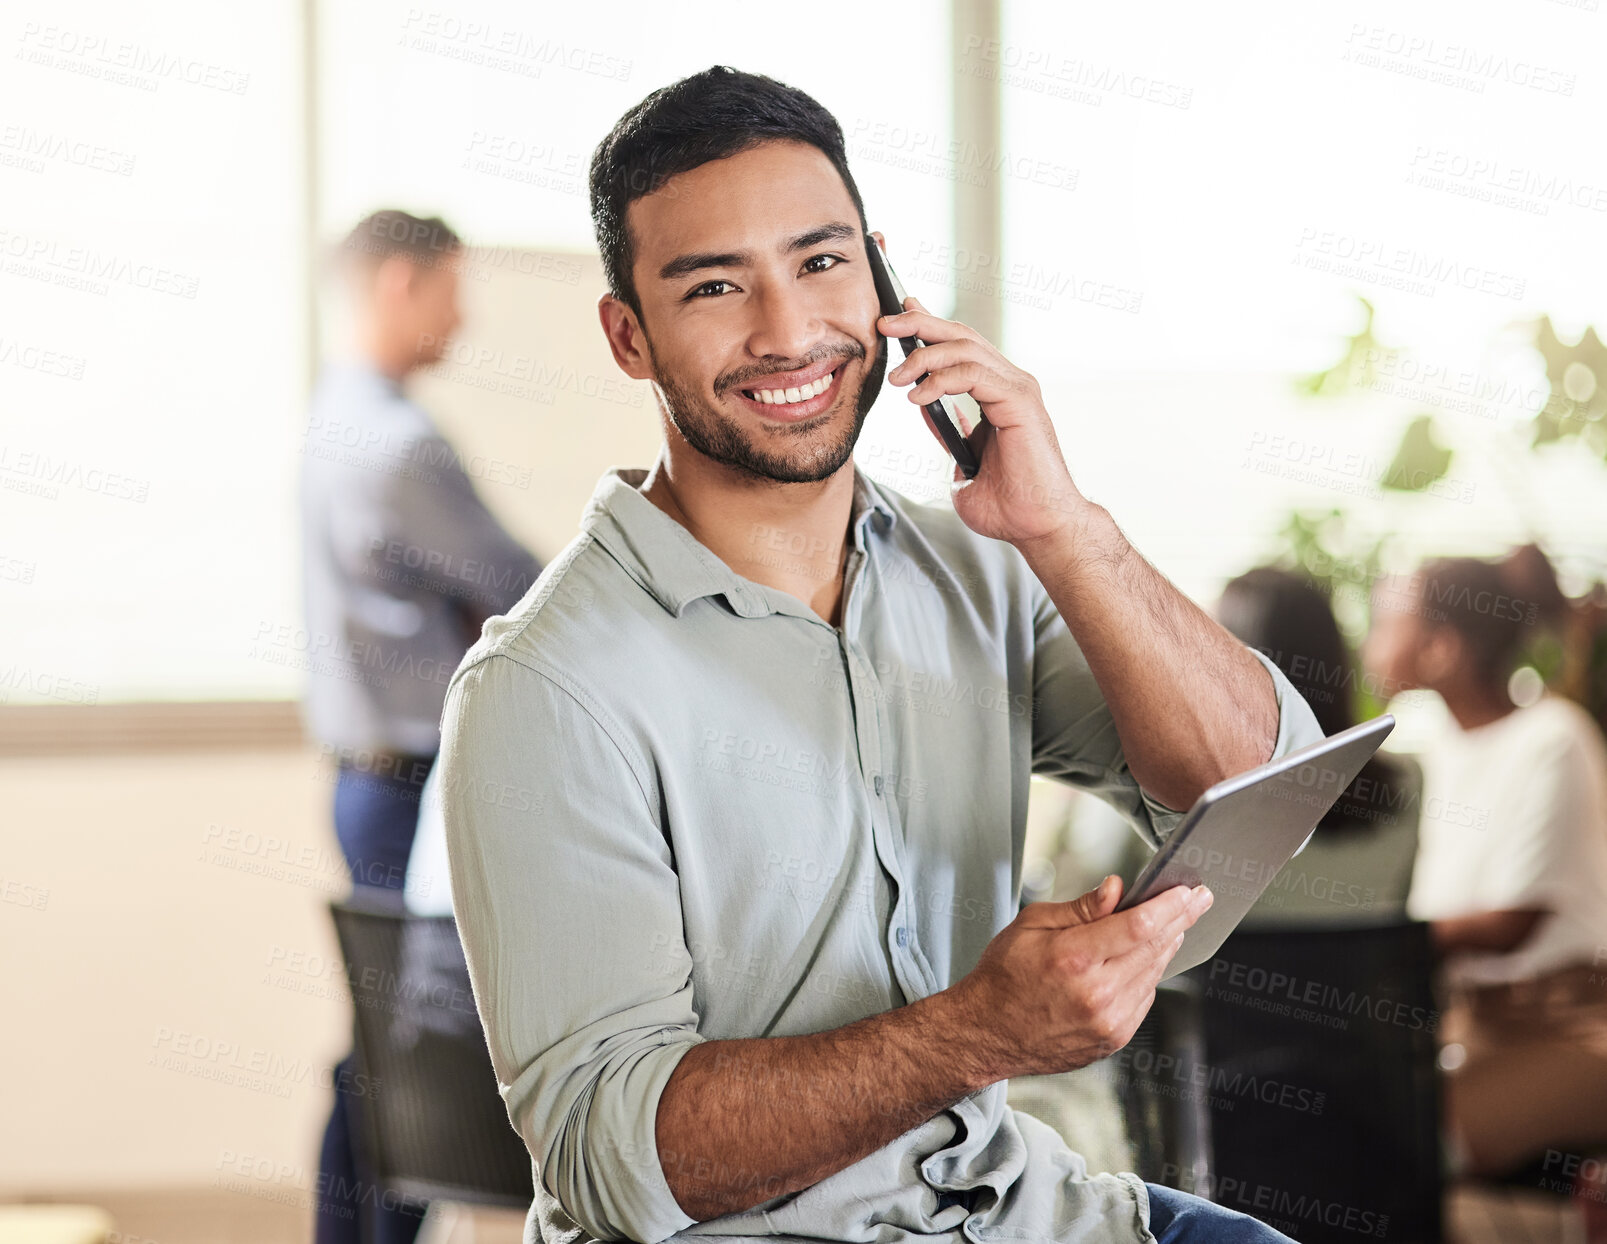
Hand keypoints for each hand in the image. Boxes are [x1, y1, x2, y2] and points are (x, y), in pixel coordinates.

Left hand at [878, 296, 1085, 546]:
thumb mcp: (962, 462)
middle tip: (886, 324)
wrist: (1036, 527)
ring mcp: (1018, 389)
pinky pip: (975, 374)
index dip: (929, 327)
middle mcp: (1011, 384)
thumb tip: (924, 407)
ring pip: (965, 348)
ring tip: (896, 378)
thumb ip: (948, 433)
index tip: (897, 321)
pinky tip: (918, 397)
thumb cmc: (1007, 504)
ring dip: (924, 356)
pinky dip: (942, 380)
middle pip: (962, 336)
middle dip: (920, 323)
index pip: (962, 347)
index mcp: (999, 393)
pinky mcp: (1020, 401)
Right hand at [942, 875, 1212, 1079]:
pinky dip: (1148, 973)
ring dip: (1166, 946)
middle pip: (1155, 949)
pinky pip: (1144, 997)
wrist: (986, 1034)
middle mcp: (1097, 995)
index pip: (1138, 926)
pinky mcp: (1114, 1039)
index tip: (1188, 891)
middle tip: (1197, 899)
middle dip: (1180, 920)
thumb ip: (1080, 908)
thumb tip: (1116, 889)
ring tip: (1171, 924)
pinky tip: (1140, 958)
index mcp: (1073, 960)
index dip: (1169, 906)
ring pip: (1155, 973)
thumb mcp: (1031, 926)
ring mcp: (1109, 1022)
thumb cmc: (1003, 976)